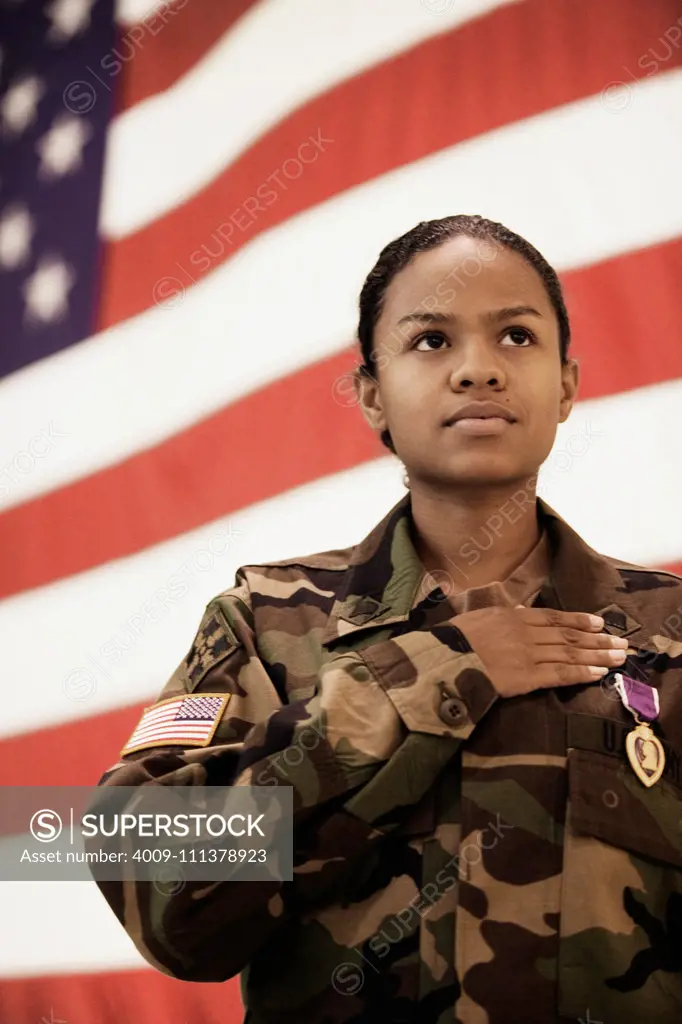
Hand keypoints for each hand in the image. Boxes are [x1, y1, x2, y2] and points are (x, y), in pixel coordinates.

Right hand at [453, 605, 628, 697]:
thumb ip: (505, 614)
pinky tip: (597, 673)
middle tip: (620, 643)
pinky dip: (580, 673)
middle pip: (568, 636)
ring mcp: (528, 655)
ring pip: (569, 653)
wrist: (442, 661)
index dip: (579, 621)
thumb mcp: (480, 617)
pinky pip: (559, 674)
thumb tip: (523, 609)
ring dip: (596, 655)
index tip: (600, 623)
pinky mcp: (526, 678)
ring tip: (618, 658)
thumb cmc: (455, 640)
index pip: (554, 617)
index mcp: (514, 616)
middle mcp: (526, 633)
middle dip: (597, 640)